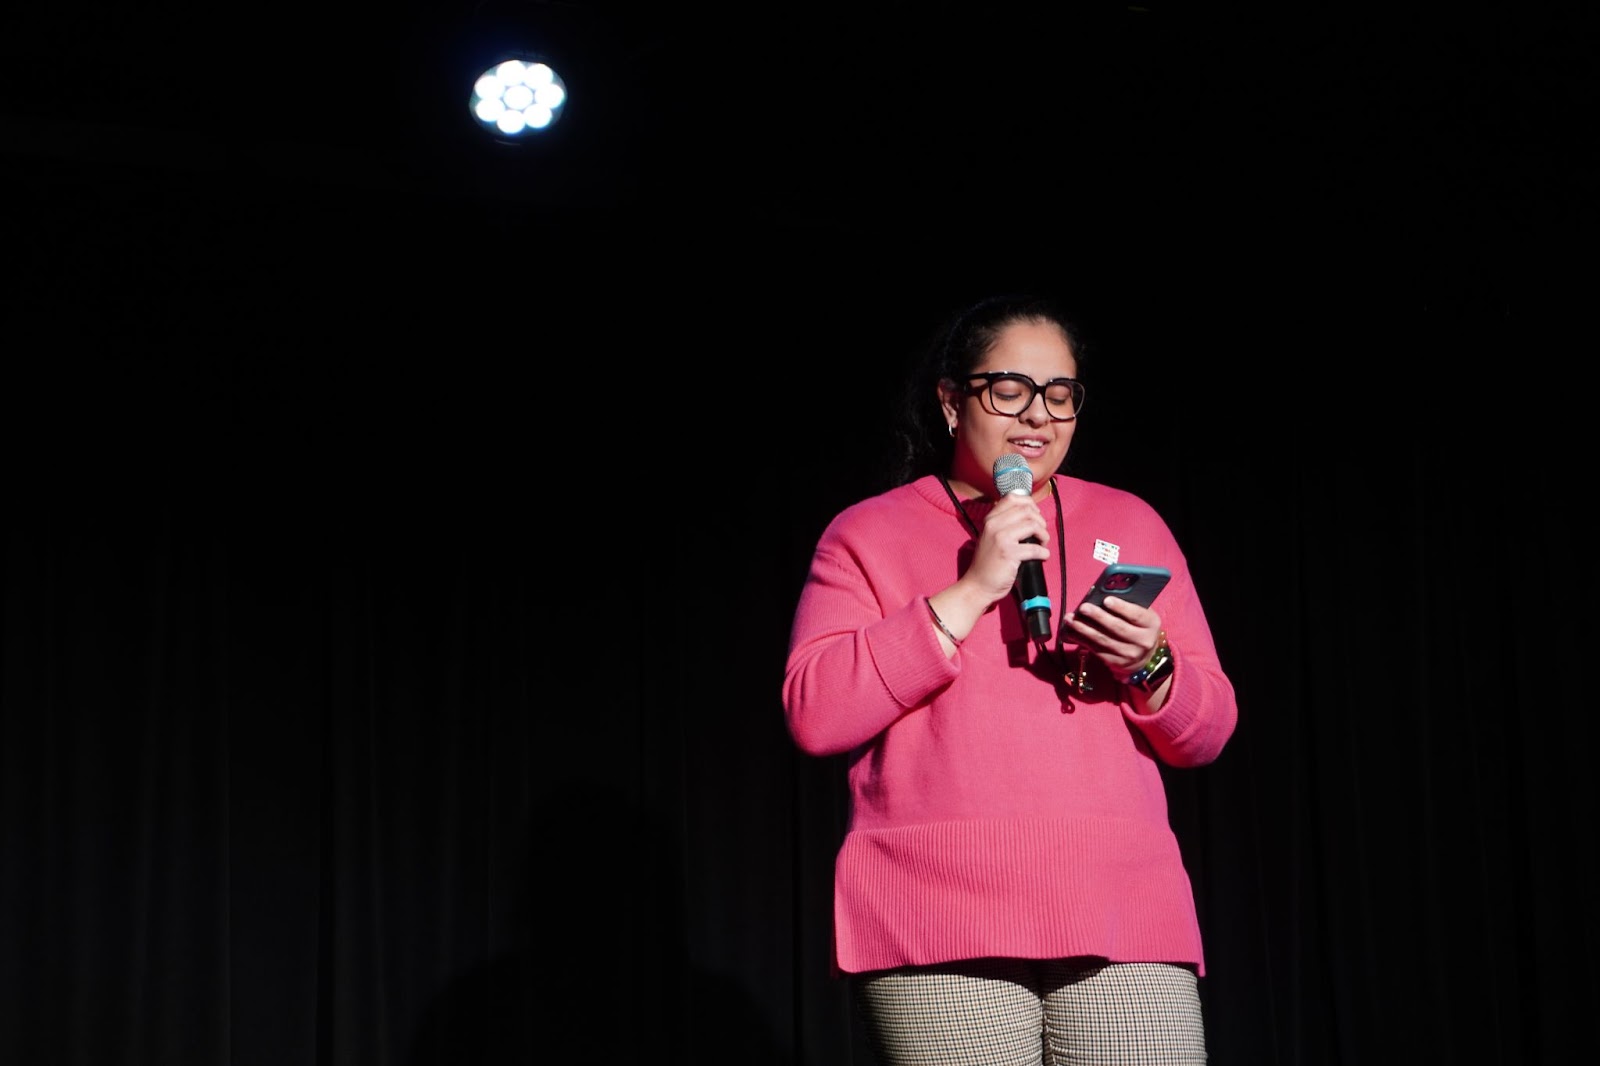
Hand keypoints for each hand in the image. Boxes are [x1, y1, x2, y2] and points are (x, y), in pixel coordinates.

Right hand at [959, 493, 1050, 608]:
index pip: (1013, 497)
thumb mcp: (991, 536)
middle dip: (1040, 522)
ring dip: (1044, 535)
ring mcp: (1001, 538)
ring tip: (1042, 544)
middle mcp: (994, 525)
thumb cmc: (988, 562)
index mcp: (990, 518)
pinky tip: (1042, 556)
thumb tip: (1031, 515)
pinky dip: (1043, 552)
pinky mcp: (1009, 553)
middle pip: (1027, 510)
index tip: (1035, 517)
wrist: (978, 584)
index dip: (1030, 504)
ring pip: (1033, 525)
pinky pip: (1035, 548)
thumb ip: (1005, 523)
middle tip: (1041, 534)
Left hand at [1063, 595, 1163, 678]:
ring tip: (1070, 619)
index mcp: (1151, 624)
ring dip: (1083, 629)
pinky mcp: (1116, 663)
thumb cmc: (1139, 626)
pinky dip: (1081, 640)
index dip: (1121, 607)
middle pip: (1118, 628)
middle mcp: (1143, 641)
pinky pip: (1096, 650)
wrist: (1144, 656)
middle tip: (1083, 607)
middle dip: (1098, 617)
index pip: (1137, 615)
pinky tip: (1071, 632)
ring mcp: (1129, 654)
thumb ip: (1129, 605)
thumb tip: (1103, 595)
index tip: (1106, 599)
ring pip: (1103, 640)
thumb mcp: (1141, 615)